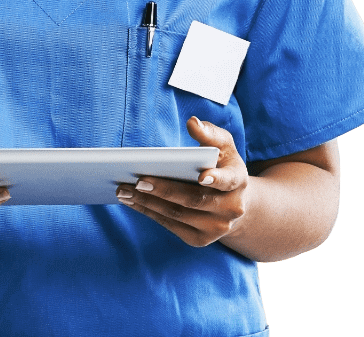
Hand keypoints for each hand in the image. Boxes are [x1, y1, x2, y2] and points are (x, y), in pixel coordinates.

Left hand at [115, 117, 249, 247]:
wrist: (233, 202)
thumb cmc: (222, 166)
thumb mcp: (222, 146)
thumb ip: (209, 133)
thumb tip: (193, 123)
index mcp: (238, 181)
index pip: (227, 181)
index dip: (216, 179)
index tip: (201, 176)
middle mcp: (231, 208)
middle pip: (193, 200)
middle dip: (164, 190)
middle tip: (137, 180)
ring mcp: (216, 228)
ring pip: (177, 214)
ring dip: (148, 202)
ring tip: (124, 190)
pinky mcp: (200, 240)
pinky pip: (171, 226)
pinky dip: (149, 212)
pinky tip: (132, 201)